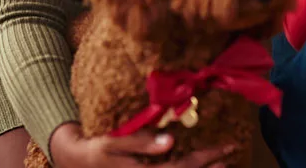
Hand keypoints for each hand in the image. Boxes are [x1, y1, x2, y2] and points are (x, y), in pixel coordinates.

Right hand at [50, 123, 232, 167]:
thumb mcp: (114, 141)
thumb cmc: (96, 147)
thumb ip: (141, 141)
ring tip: (222, 164)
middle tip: (229, 153)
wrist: (76, 160)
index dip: (206, 158)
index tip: (225, 148)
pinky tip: (197, 164)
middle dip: (209, 167)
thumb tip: (171, 140)